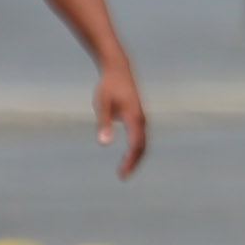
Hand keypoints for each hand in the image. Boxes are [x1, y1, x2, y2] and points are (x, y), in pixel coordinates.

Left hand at [95, 58, 148, 177]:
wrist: (118, 69)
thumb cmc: (108, 86)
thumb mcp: (101, 104)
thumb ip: (103, 124)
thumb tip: (104, 143)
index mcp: (134, 118)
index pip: (135, 145)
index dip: (130, 161)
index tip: (122, 173)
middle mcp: (142, 120)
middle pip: (142, 147)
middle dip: (134, 163)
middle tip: (122, 175)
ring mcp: (142, 118)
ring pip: (143, 143)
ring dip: (135, 157)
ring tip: (124, 169)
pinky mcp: (138, 117)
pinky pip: (140, 137)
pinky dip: (135, 149)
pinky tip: (126, 155)